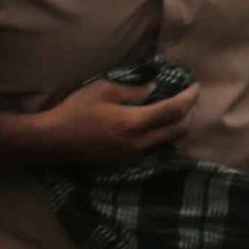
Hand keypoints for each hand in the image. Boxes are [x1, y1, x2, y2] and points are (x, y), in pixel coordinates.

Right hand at [28, 78, 195, 176]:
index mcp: (134, 124)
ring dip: (178, 126)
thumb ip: (133, 91)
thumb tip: (154, 90)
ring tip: (176, 109)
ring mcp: (133, 156)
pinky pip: (155, 149)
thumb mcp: (103, 90)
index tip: (195, 86)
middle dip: (189, 113)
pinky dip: (164, 135)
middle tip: (188, 98)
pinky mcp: (126, 162)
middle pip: (179, 130)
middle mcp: (139, 144)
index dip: (189, 98)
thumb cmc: (75, 111)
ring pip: (169, 142)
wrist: (53, 141)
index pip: (173, 111)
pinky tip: (158, 124)